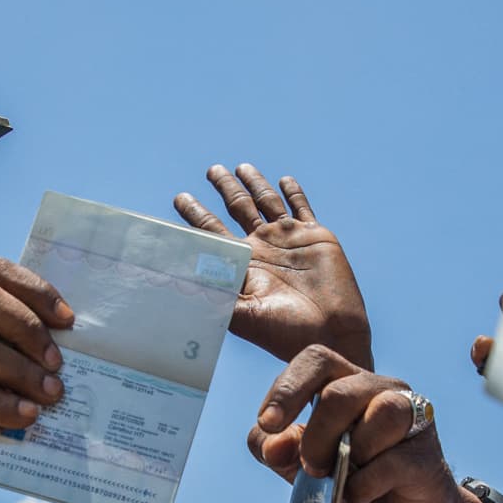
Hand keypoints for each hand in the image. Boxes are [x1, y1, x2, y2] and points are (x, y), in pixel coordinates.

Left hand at [175, 166, 371, 364]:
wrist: (329, 336)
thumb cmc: (284, 333)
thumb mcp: (241, 315)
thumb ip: (211, 294)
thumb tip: (172, 281)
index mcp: (242, 263)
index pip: (212, 231)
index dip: (195, 214)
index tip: (179, 198)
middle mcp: (263, 247)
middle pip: (238, 208)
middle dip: (224, 189)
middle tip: (211, 170)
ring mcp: (289, 240)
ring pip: (268, 201)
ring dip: (255, 183)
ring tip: (241, 167)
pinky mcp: (315, 237)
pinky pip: (302, 208)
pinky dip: (294, 193)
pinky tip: (285, 179)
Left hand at [251, 347, 491, 502]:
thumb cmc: (357, 481)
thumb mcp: (303, 468)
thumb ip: (278, 450)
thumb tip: (272, 443)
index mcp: (349, 382)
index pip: (315, 360)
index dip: (286, 389)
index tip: (267, 423)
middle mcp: (384, 389)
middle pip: (340, 393)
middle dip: (315, 436)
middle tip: (312, 468)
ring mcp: (412, 419)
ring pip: (380, 414)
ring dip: (347, 455)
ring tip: (340, 481)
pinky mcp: (426, 456)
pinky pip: (391, 462)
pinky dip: (363, 486)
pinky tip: (356, 496)